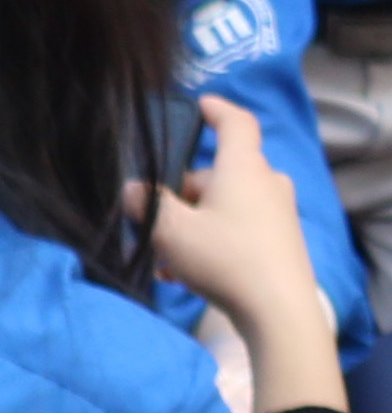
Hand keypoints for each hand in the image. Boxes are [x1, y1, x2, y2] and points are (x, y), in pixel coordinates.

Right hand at [154, 95, 353, 409]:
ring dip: (193, 223)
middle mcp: (265, 180)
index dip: (217, 109)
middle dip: (183, 194)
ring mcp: (277, 209)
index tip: (201, 104)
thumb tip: (133, 188)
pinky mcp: (280, 236)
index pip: (235, 123)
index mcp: (242, 167)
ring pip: (224, 204)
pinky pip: (238, 225)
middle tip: (154, 225)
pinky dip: (212, 239)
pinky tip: (189, 272)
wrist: (278, 307)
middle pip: (217, 174)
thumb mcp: (172, 232)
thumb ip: (149, 205)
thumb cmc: (225, 259)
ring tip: (168, 259)